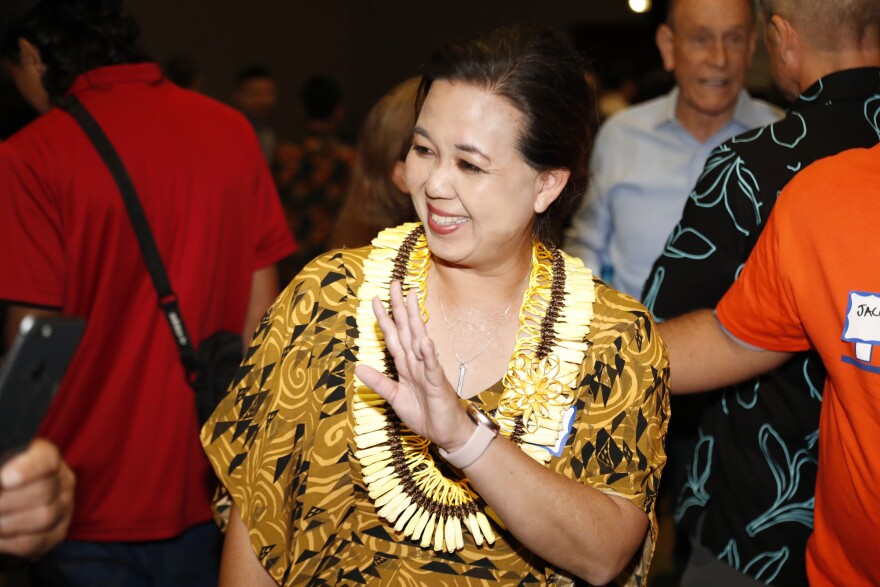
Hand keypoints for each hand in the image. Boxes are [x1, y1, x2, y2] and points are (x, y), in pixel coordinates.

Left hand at [0, 439, 74, 557]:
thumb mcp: (1, 465)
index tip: (4, 478)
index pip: (46, 460)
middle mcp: (63, 481)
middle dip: (6, 503)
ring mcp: (64, 508)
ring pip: (43, 518)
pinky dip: (9, 543)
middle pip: (43, 492)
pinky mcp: (58, 533)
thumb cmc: (1, 479)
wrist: (14, 498)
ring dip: (7, 525)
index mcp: (47, 457)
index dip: (26, 470)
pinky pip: (35, 542)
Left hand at [355, 281, 473, 451]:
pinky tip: (425, 340)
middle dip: (399, 308)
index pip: (393, 337)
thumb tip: (358, 368)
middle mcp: (417, 363)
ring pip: (419, 341)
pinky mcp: (438, 384)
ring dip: (415, 321)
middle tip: (394, 284)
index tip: (374, 299)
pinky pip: (432, 367)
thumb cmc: (425, 414)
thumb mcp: (395, 398)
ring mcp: (428, 371)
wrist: (447, 433)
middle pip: (406, 330)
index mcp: (406, 366)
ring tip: (411, 300)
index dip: (384, 318)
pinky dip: (428, 354)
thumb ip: (379, 382)